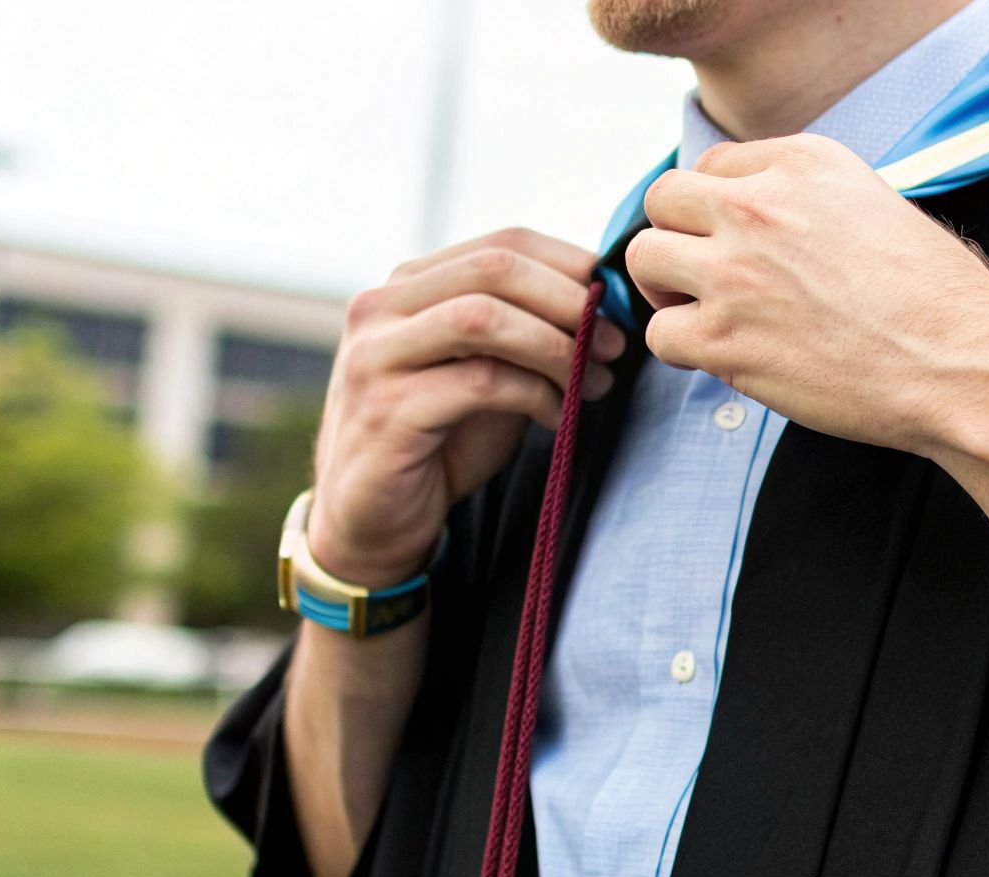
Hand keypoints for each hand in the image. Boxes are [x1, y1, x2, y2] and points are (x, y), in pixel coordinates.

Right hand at [308, 228, 625, 586]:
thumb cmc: (440, 441)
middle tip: (613, 342)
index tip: (616, 303)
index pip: (502, 244)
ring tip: (594, 380)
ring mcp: (376, 357)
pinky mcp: (386, 410)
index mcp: (408, 286)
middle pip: (494, 270)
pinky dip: (534, 394)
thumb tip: (606, 305)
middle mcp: (379, 308)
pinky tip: (556, 416)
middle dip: (569, 302)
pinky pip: (480, 383)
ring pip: (482, 318)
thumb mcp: (487, 372)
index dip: (571, 266)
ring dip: (555, 346)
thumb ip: (526, 333)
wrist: (372, 519)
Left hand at [624, 134, 988, 456]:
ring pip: (645, 259)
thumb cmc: (939, 300)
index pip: (712, 166)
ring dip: (666, 288)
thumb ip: (813, 202)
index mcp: (802, 162)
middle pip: (664, 200)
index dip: (716, 209)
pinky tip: (721, 357)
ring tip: (702, 314)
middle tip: (703, 276)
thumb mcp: (878, 206)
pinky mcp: (725, 340)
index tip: (733, 241)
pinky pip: (661, 334)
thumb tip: (771, 227)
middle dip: (678, 237)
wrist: (963, 364)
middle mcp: (760, 206)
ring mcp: (735, 273)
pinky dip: (682, 348)